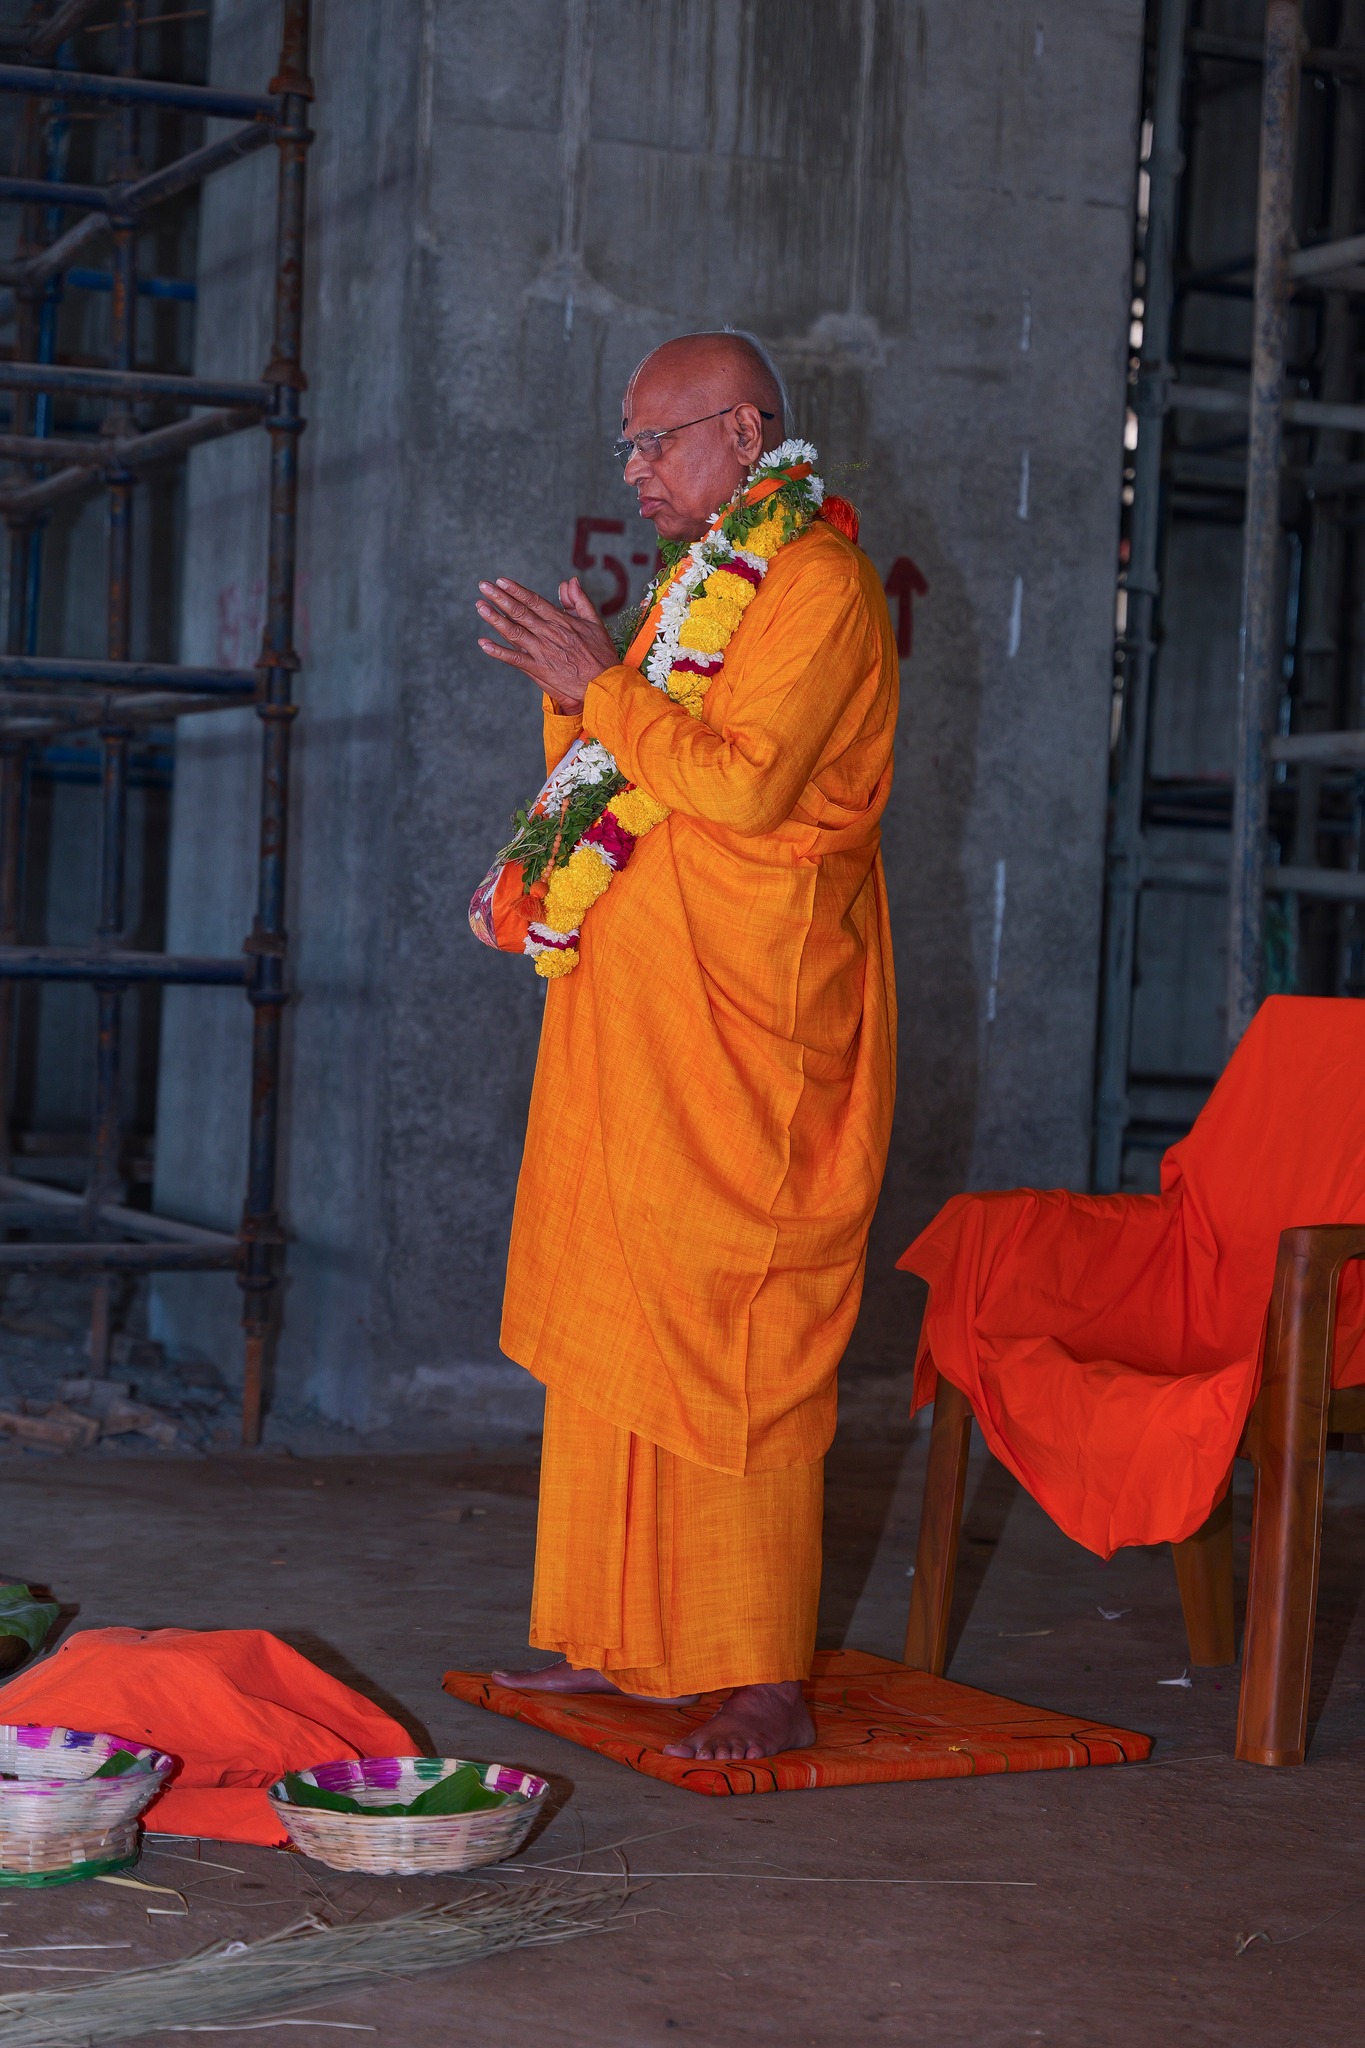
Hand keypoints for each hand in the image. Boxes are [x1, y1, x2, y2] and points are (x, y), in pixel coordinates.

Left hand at [476, 575, 618, 713]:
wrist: (603, 684)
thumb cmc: (601, 654)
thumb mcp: (594, 622)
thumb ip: (579, 601)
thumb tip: (568, 581)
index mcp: (561, 621)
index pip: (534, 601)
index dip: (516, 590)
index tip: (501, 581)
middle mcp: (548, 634)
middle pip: (520, 612)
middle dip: (500, 598)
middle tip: (483, 586)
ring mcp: (542, 652)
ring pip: (514, 632)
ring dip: (495, 619)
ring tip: (480, 606)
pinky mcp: (539, 669)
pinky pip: (515, 659)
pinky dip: (499, 652)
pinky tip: (483, 643)